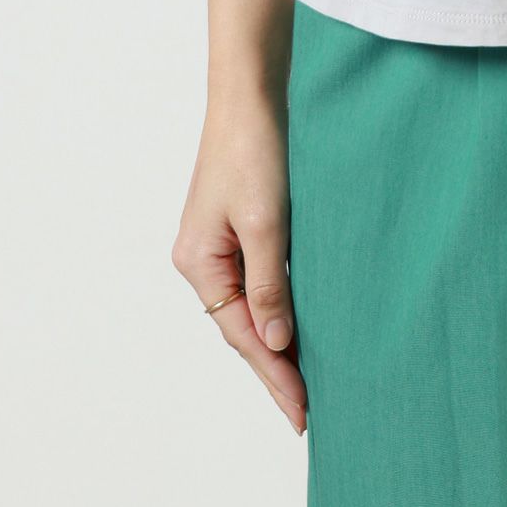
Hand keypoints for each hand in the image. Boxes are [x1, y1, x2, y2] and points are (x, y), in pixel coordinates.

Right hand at [172, 95, 306, 434]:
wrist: (252, 95)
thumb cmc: (255, 151)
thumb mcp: (267, 223)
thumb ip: (270, 286)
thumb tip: (276, 343)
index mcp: (199, 263)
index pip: (242, 335)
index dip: (274, 374)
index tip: (302, 411)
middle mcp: (203, 260)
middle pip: (242, 327)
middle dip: (274, 367)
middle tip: (307, 411)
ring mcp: (220, 244)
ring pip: (252, 306)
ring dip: (279, 340)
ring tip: (308, 381)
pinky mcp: (241, 227)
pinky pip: (260, 281)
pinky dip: (280, 306)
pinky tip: (300, 323)